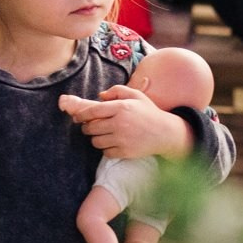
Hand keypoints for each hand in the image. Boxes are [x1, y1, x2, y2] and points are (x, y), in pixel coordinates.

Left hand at [59, 85, 193, 159]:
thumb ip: (117, 90)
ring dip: (96, 139)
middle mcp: (120, 123)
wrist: (165, 133)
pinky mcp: (125, 152)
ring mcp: (122, 139)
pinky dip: (106, 149)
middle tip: (90, 127)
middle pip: (90, 128)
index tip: (77, 117)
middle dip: (87, 128)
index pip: (92, 111)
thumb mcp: (136, 95)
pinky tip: (112, 143)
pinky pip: (106, 152)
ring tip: (102, 135)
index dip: (81, 115)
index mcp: (121, 107)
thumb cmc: (149, 112)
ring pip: (96, 142)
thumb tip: (100, 96)